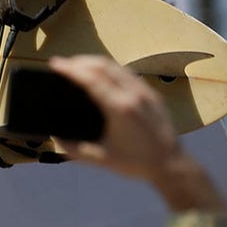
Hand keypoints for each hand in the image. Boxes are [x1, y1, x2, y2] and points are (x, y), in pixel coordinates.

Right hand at [47, 55, 180, 180]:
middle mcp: (134, 95)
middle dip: (80, 61)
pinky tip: (101, 74)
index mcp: (120, 109)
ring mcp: (145, 92)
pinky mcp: (151, 94)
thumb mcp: (101, 159)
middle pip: (103, 66)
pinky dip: (109, 68)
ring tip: (78, 66)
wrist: (171, 165)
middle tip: (63, 63)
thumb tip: (56, 138)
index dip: (71, 69)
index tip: (55, 64)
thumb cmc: (136, 163)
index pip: (91, 80)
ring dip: (94, 62)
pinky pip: (127, 73)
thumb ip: (74, 148)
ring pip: (116, 66)